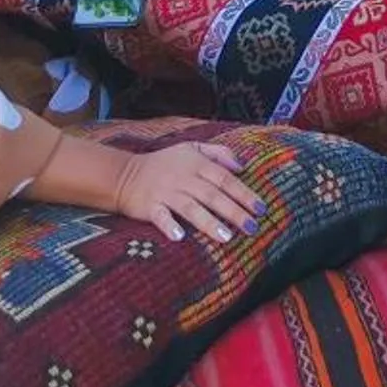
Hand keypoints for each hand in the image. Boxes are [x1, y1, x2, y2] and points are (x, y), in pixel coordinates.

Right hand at [114, 142, 266, 243]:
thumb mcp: (191, 149)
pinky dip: (169, 226)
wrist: (125, 174)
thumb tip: (242, 165)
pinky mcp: (149, 206)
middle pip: (212, 195)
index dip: (243, 193)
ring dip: (208, 222)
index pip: (225, 178)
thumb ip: (218, 154)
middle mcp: (183, 178)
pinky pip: (160, 217)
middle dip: (233, 211)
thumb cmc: (164, 164)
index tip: (261, 208)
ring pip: (190, 207)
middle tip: (251, 227)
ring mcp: (166, 192)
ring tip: (226, 237)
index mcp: (196, 164)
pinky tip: (180, 237)